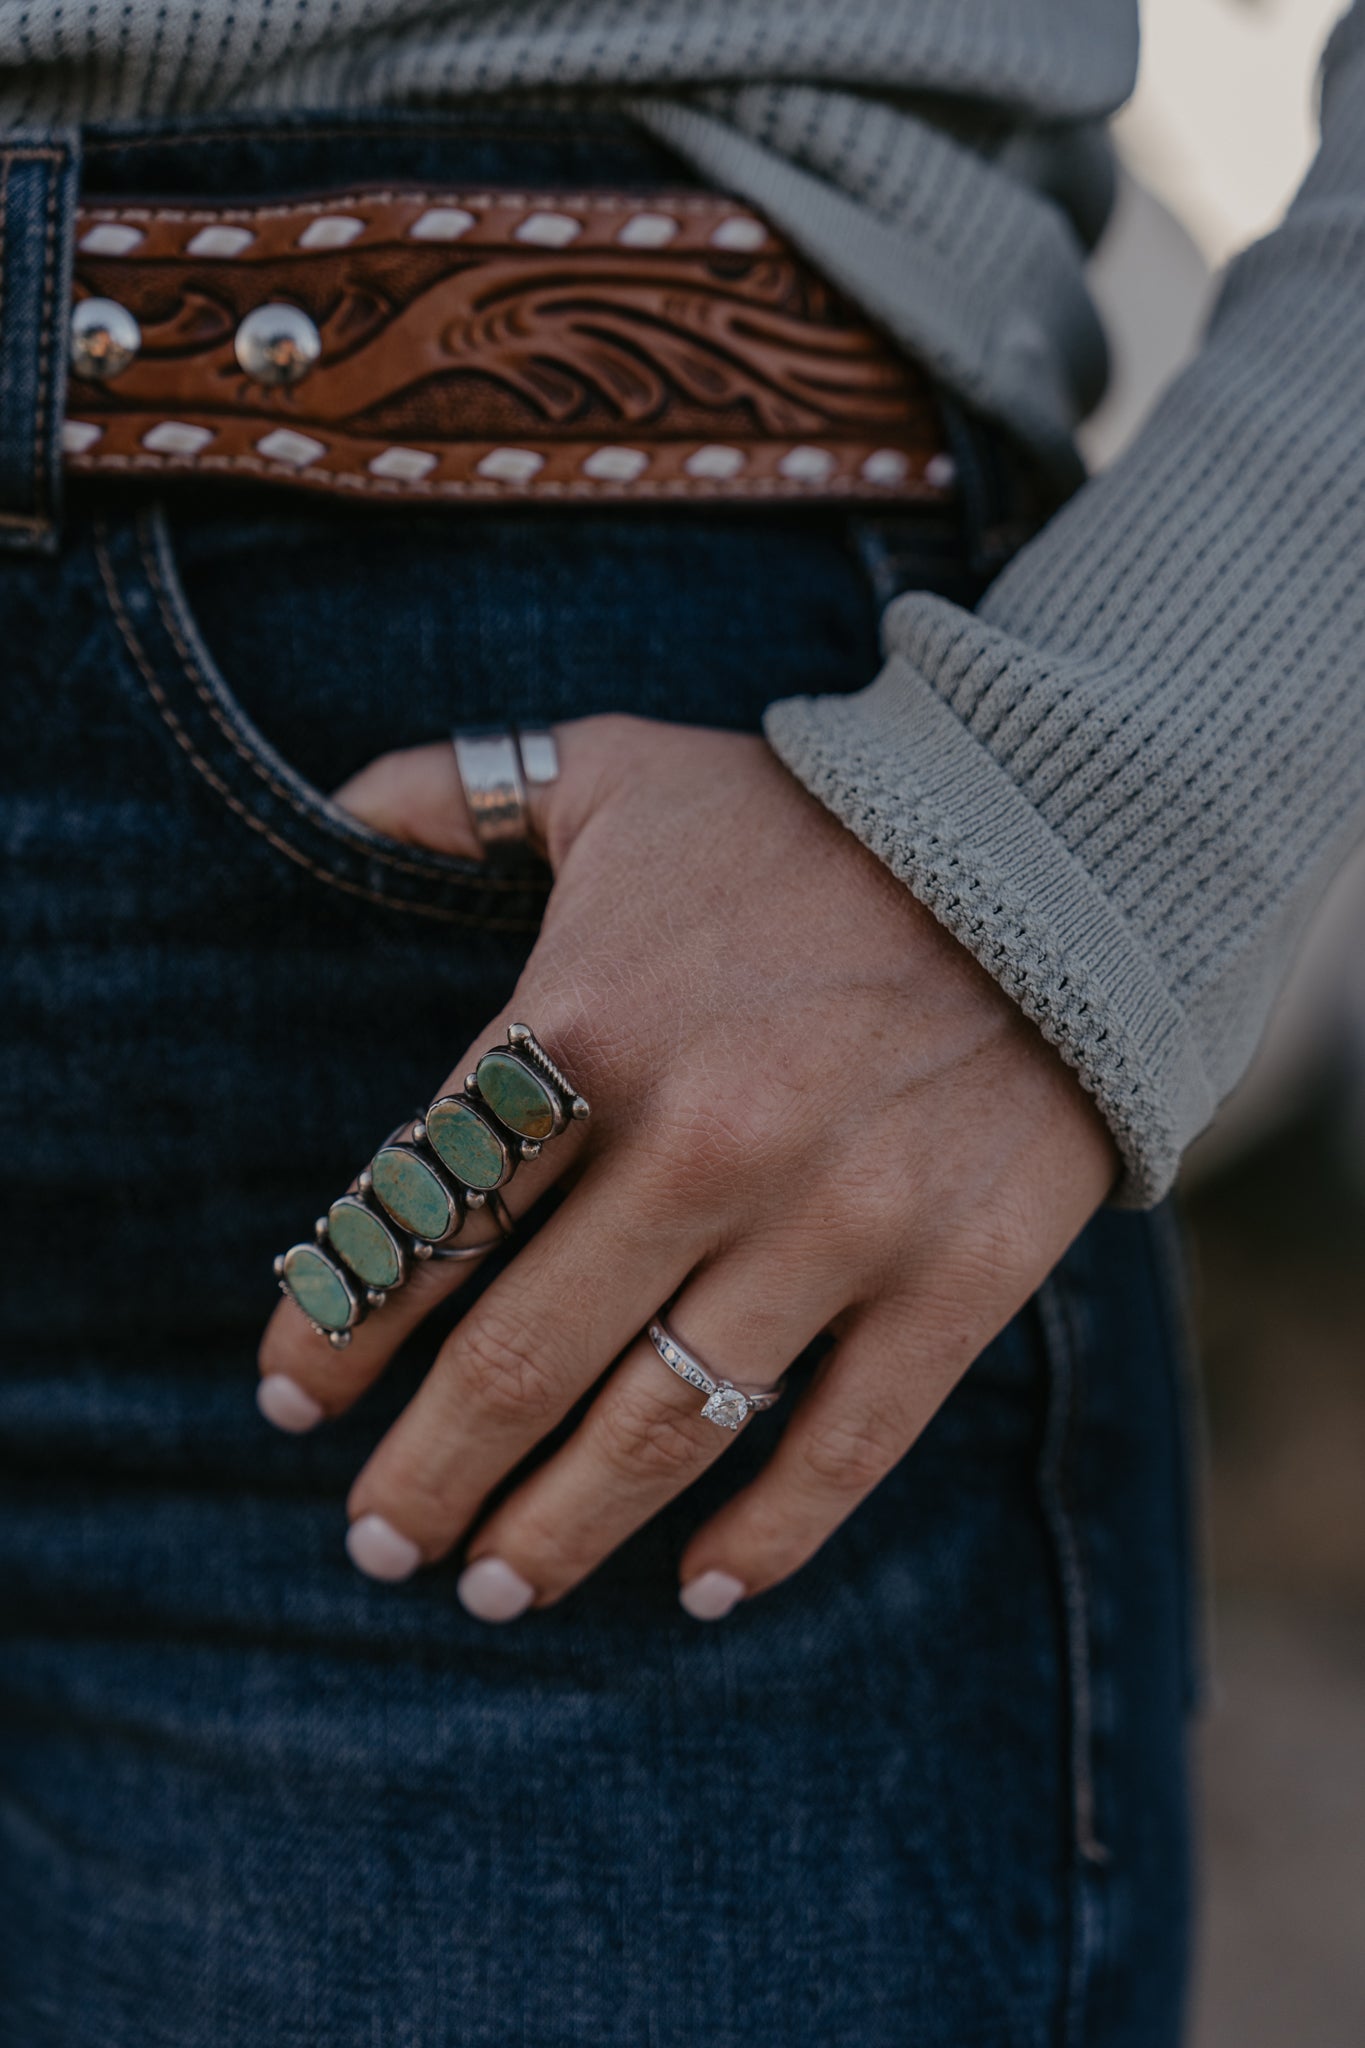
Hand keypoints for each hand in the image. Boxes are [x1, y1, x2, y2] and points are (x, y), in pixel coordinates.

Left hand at [257, 715, 1116, 1618]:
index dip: (336, 1330)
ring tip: (495, 1589)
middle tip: (377, 1543)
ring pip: (661, 1428)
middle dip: (427, 1473)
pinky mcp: (954, 1277)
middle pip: (517, 1361)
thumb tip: (328, 806)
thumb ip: (457, 792)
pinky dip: (766, 1536)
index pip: (422, 1218)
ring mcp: (834, 1225)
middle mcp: (698, 1146)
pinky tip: (698, 1587)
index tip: (291, 1403)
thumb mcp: (612, 771)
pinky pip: (844, 1445)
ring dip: (560, 1529)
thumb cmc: (804, 816)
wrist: (1057, 841)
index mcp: (590, 1026)